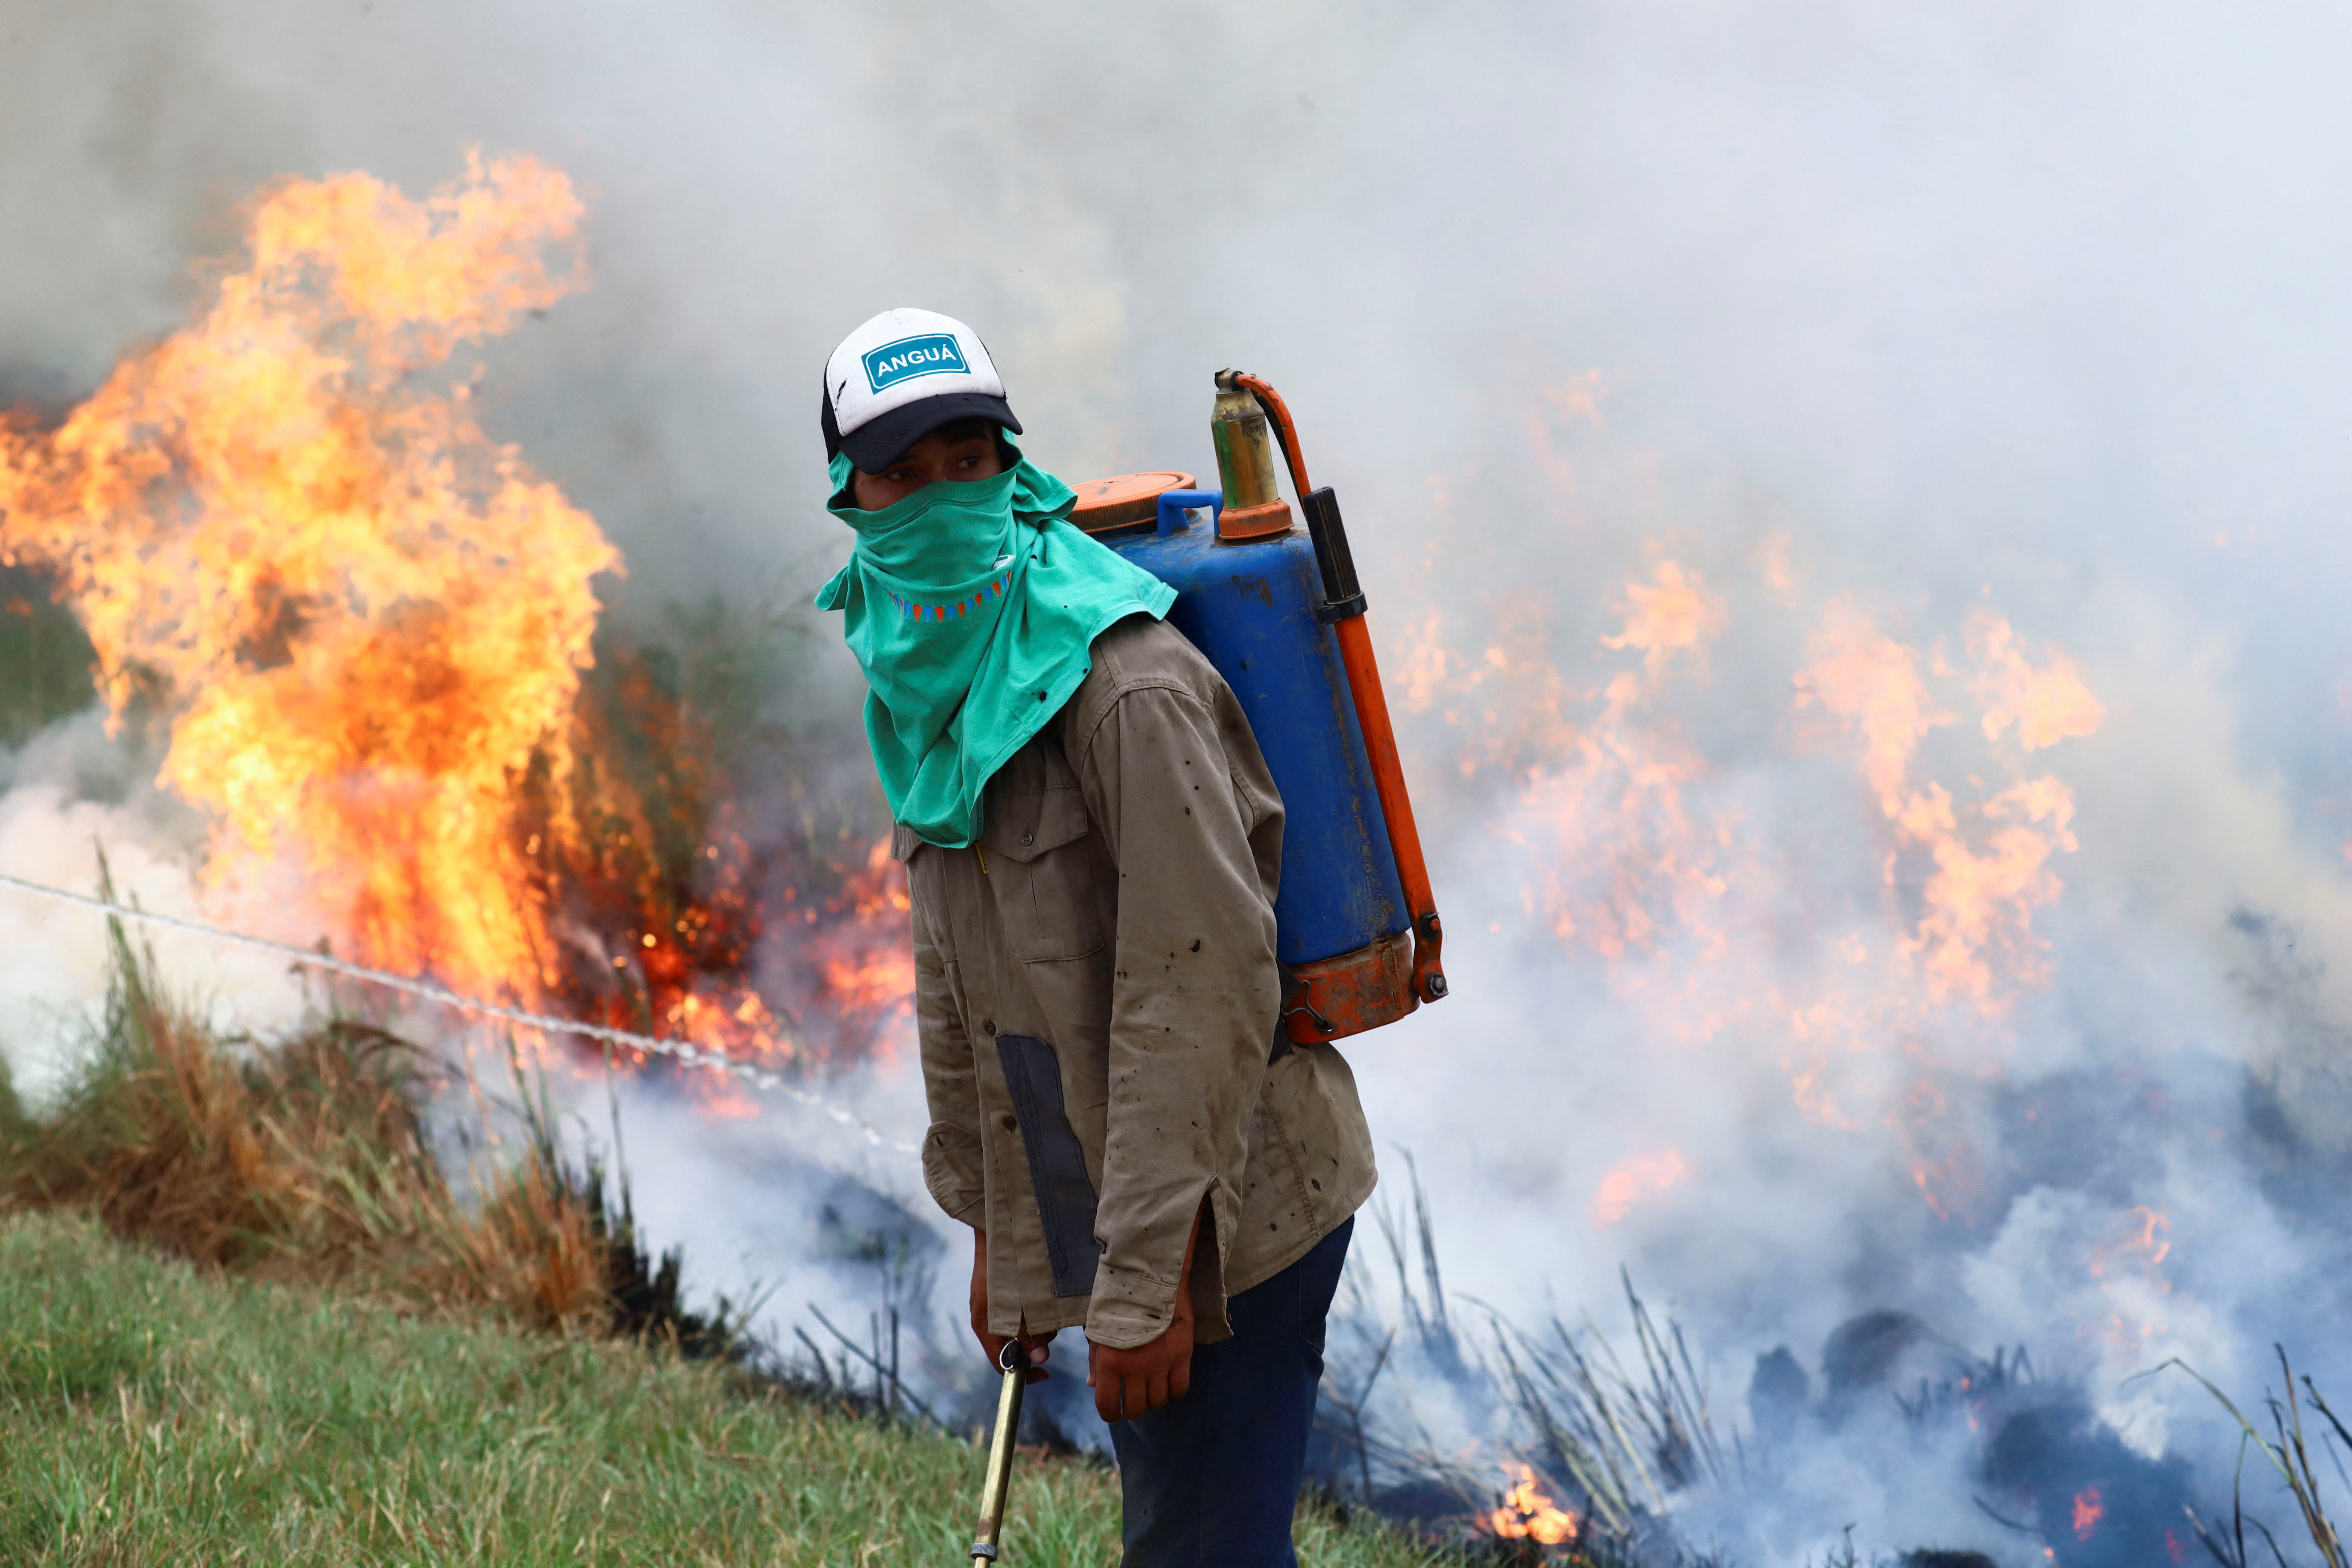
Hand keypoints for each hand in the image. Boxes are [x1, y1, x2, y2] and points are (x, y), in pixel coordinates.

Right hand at [969, 1230, 1050, 1382]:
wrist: (995, 1228)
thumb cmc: (1006, 1263)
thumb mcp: (1019, 1302)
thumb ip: (1029, 1330)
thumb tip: (1040, 1359)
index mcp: (986, 1325)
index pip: (1002, 1364)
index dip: (1024, 1373)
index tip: (1046, 1372)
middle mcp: (987, 1319)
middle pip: (1013, 1347)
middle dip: (1036, 1341)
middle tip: (1052, 1327)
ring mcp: (992, 1306)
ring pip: (1020, 1329)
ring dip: (1037, 1324)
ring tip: (1048, 1306)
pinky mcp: (1000, 1295)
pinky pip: (1019, 1313)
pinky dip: (1033, 1311)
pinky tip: (1042, 1296)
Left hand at [1087, 1292, 1194, 1422]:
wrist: (1152, 1278)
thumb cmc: (1119, 1303)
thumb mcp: (1099, 1330)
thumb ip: (1096, 1361)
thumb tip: (1093, 1386)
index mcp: (1110, 1361)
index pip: (1108, 1403)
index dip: (1109, 1414)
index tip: (1112, 1413)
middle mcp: (1136, 1367)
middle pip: (1136, 1408)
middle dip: (1131, 1409)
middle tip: (1131, 1401)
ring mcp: (1161, 1363)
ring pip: (1158, 1401)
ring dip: (1152, 1400)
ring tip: (1149, 1389)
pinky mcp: (1182, 1356)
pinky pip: (1180, 1389)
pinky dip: (1173, 1392)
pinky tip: (1167, 1385)